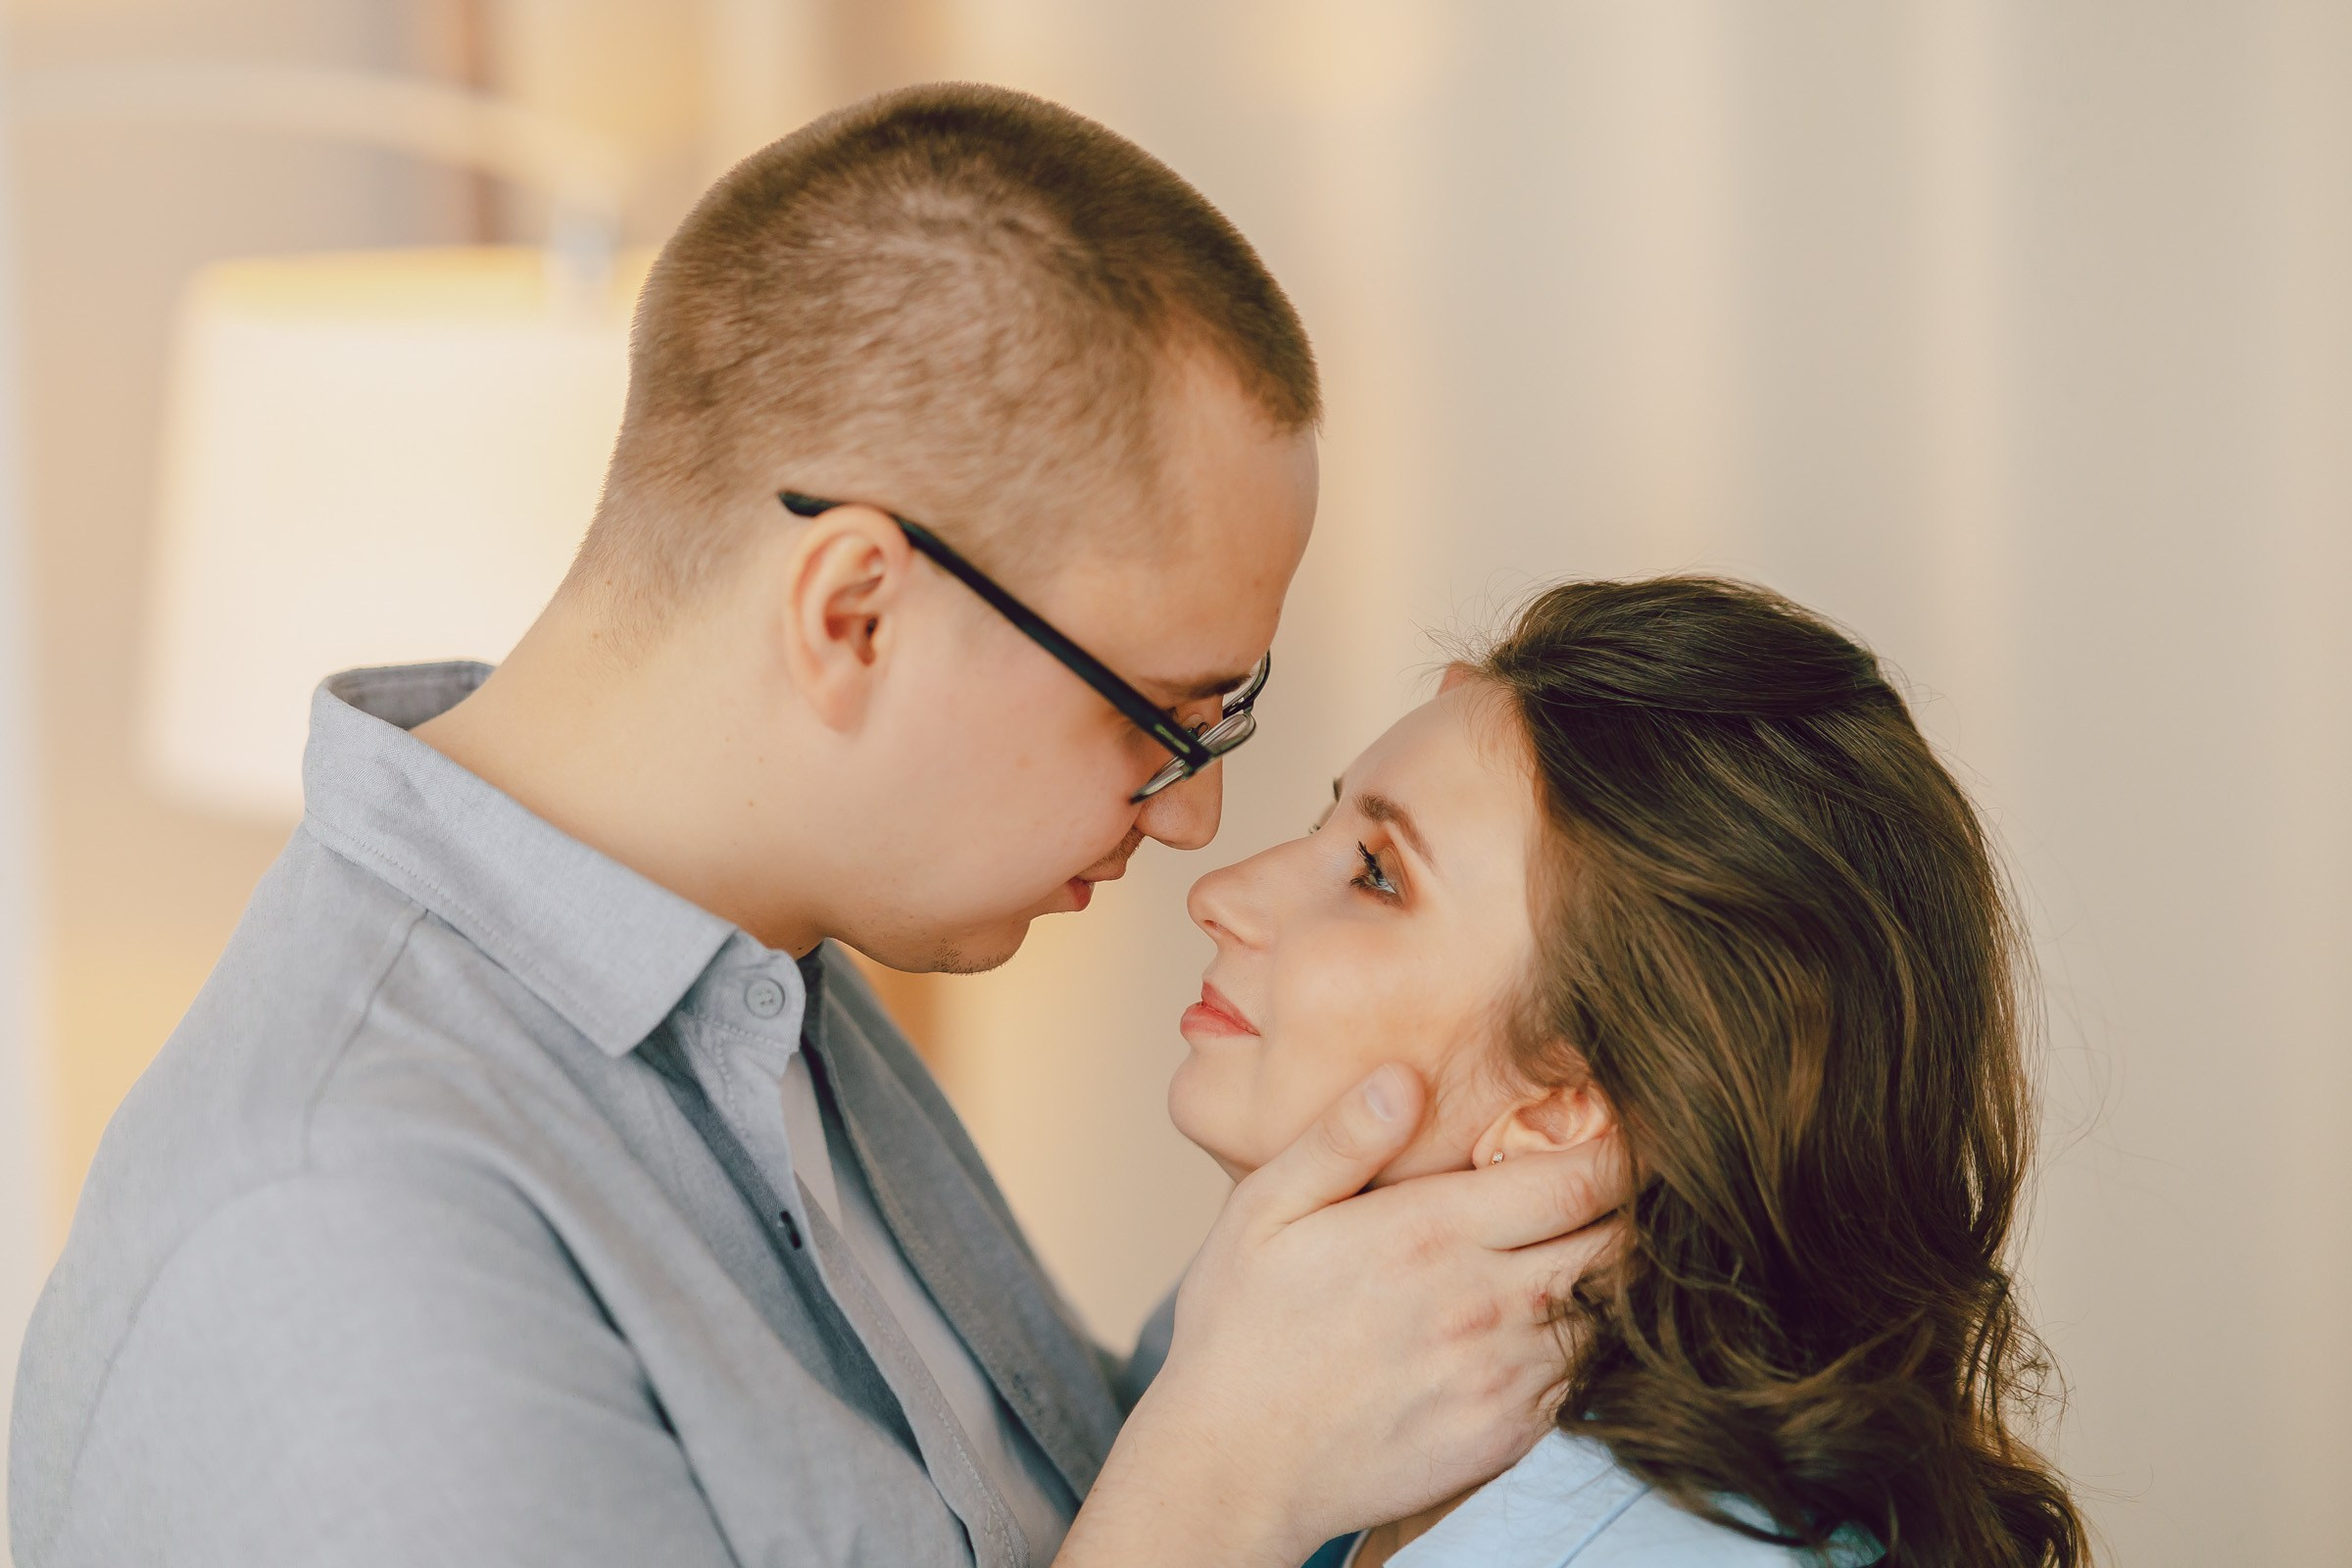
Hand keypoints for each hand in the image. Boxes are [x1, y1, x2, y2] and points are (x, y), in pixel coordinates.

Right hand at [1058, 1063, 1628, 1567]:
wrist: (1233, 1468)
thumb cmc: (1239, 1329)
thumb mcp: (1264, 1210)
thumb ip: (1342, 1138)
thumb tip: (1405, 1077)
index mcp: (1434, 1234)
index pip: (1582, 1180)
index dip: (1620, 1149)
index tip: (1621, 1130)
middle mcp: (1485, 1305)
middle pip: (1619, 1244)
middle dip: (1628, 1208)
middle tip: (1610, 1186)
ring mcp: (1502, 1378)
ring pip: (1612, 1314)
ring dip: (1608, 1278)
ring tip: (1576, 1249)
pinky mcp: (1505, 1436)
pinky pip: (1583, 1379)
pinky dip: (1582, 1343)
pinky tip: (1537, 1322)